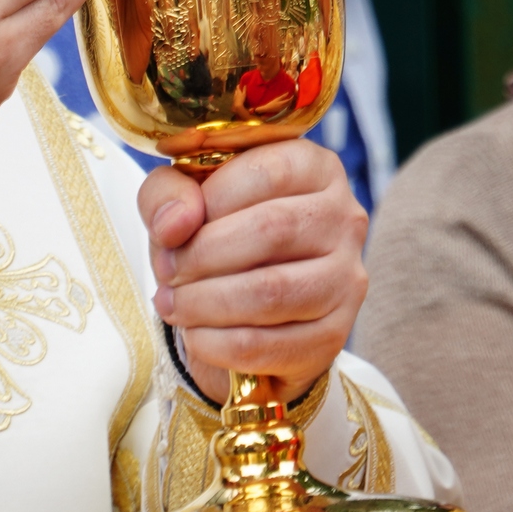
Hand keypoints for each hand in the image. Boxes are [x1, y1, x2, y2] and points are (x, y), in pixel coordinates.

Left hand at [140, 140, 368, 403]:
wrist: (242, 302)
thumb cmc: (214, 232)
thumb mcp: (182, 197)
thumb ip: (167, 193)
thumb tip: (175, 224)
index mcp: (314, 167)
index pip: (267, 172)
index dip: (210, 202)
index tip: (171, 231)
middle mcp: (344, 218)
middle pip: (272, 230)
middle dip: (203, 255)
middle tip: (166, 271)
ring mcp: (346, 279)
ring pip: (273, 291)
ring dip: (207, 302)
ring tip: (172, 303)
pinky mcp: (334, 335)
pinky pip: (272, 344)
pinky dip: (220, 343)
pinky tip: (195, 334)